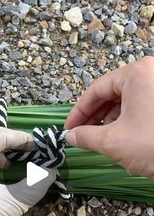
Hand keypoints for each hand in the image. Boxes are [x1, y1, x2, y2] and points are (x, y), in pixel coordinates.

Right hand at [65, 57, 153, 177]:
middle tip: (82, 134)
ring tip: (100, 138)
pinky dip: (127, 120)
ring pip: (127, 100)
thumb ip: (86, 136)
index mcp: (136, 74)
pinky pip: (142, 106)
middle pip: (112, 93)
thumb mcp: (113, 141)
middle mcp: (151, 74)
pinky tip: (120, 136)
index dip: (79, 111)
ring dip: (110, 119)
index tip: (70, 127)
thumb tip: (71, 136)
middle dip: (95, 116)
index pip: (96, 90)